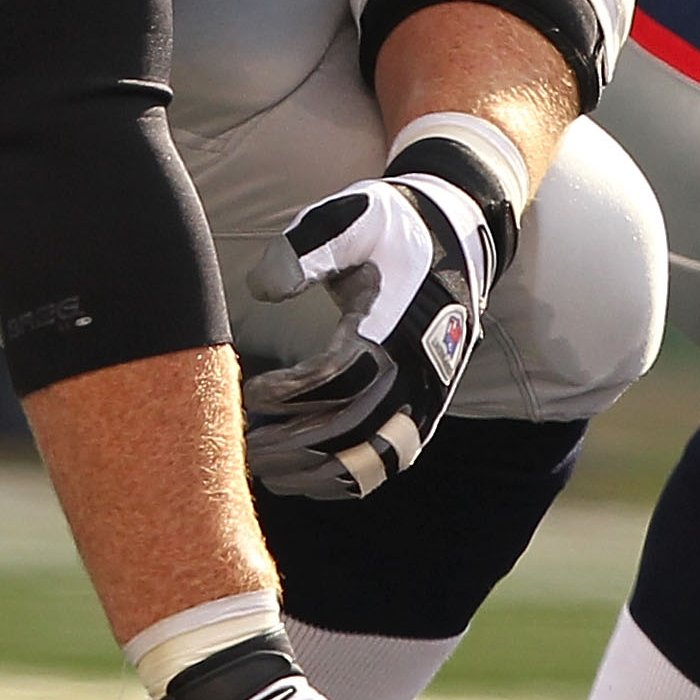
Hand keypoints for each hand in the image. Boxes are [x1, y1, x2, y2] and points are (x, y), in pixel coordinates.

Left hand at [241, 144, 514, 500]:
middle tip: (245, 446)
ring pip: (373, 457)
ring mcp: (426, 396)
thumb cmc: (387, 229)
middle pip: (352, 426)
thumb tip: (261, 289)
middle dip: (294, 443)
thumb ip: (303, 250)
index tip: (252, 392)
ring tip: (265, 469)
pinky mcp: (426, 410)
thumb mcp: (347, 218)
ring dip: (316, 471)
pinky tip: (305, 480)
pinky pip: (390, 462)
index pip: (340, 373)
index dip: (293, 391)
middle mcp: (417, 369)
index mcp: (394, 323)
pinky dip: (349, 480)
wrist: (454, 237)